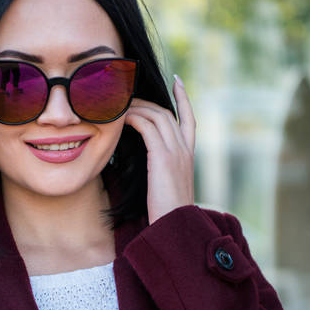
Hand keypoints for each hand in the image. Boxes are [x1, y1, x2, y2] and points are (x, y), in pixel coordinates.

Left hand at [124, 74, 195, 224]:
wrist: (175, 227)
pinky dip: (133, 118)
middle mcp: (185, 150)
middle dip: (148, 100)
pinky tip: (121, 118)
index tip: (177, 81)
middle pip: (168, 112)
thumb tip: (142, 167)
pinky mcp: (164, 157)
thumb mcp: (164, 188)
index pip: (189, 119)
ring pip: (157, 115)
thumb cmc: (166, 215)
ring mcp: (176, 152)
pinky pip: (147, 126)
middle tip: (127, 95)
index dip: (183, 99)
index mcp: (188, 157)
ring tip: (119, 105)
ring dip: (136, 107)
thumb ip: (158, 172)